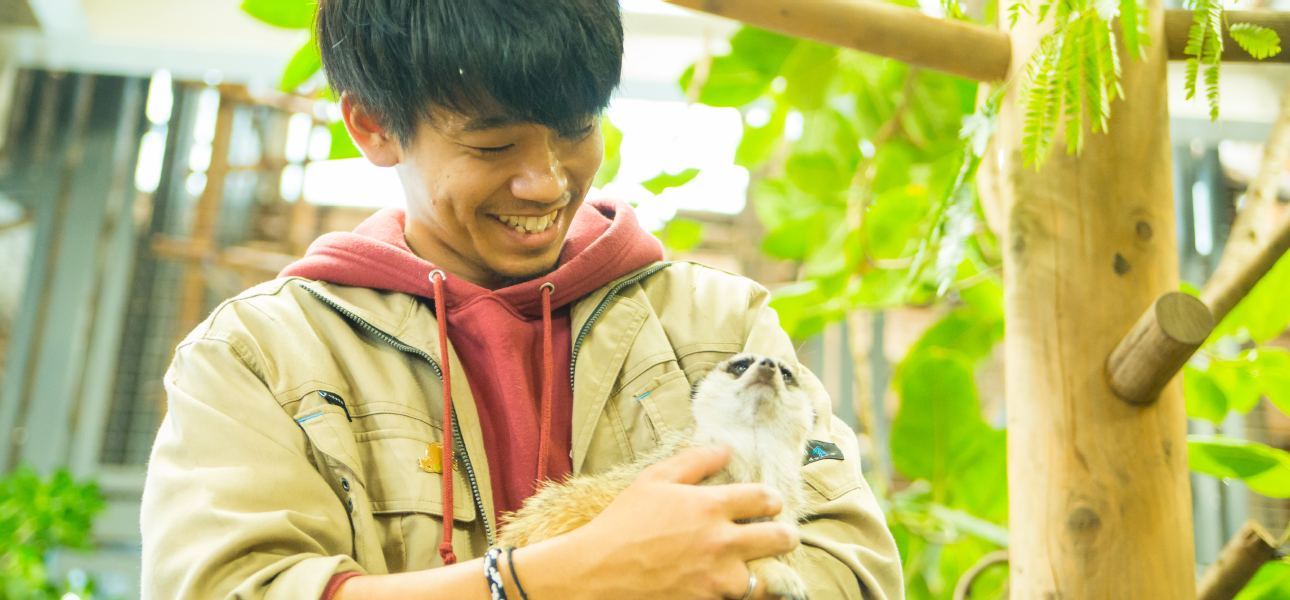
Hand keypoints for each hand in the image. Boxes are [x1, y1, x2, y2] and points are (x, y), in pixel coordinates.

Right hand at [517, 445, 798, 599]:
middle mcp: (721, 542)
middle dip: (785, 535)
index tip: (770, 504)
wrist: (596, 573)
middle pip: (781, 538)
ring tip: (759, 566)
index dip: (773, 500)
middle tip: (780, 535)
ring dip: (766, 571)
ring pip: (767, 578)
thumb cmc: (622, 523)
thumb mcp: (653, 481)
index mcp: (710, 506)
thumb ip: (693, 461)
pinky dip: (741, 594)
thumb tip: (725, 448)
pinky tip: (731, 585)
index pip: (766, 498)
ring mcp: (716, 578)